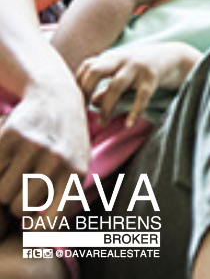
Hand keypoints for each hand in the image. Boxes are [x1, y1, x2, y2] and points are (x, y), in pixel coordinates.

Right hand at [0, 78, 89, 215]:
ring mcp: (34, 145)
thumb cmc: (67, 140)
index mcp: (76, 173)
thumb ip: (64, 200)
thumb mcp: (78, 166)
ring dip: (4, 185)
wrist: (58, 96)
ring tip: (19, 168)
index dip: (33, 228)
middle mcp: (57, 159)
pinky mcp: (13, 133)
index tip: (29, 221)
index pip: (45, 225)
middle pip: (19, 208)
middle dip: (17, 200)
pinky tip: (9, 155)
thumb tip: (39, 237)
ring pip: (1, 192)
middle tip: (25, 182)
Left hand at [76, 42, 199, 125]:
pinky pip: (141, 95)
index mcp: (113, 57)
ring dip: (106, 107)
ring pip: (116, 85)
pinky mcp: (153, 76)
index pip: (87, 66)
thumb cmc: (144, 67)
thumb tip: (90, 103)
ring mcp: (138, 66)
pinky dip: (134, 111)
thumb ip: (106, 87)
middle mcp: (123, 59)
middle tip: (82, 110)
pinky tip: (129, 124)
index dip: (78, 84)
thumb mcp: (124, 73)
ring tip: (103, 123)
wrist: (176, 56)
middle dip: (85, 90)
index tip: (76, 102)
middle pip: (96, 70)